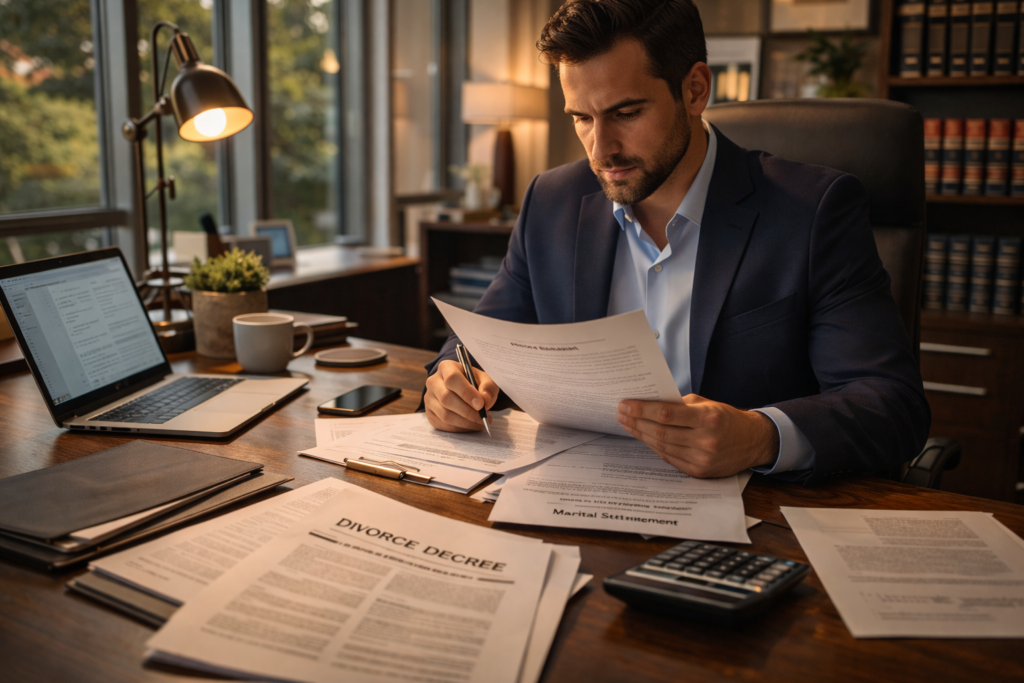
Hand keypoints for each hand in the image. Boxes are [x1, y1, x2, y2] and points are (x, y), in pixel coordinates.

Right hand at [425, 360, 498, 432]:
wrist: (461, 389)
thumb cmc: (473, 382)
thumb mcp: (484, 379)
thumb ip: (488, 387)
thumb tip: (485, 399)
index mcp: (446, 368)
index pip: (452, 379)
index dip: (466, 393)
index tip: (480, 404)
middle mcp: (433, 382)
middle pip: (446, 398)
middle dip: (467, 411)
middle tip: (483, 417)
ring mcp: (429, 399)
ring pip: (445, 415)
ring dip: (466, 422)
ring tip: (481, 422)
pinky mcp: (430, 413)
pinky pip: (444, 425)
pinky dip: (460, 428)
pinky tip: (471, 425)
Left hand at [616, 394, 778, 477]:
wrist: (752, 441)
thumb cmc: (726, 418)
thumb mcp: (707, 404)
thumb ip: (679, 405)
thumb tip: (648, 404)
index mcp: (707, 418)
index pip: (666, 414)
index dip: (642, 410)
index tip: (625, 404)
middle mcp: (705, 440)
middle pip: (661, 432)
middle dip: (636, 422)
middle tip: (621, 413)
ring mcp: (702, 458)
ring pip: (662, 447)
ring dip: (641, 435)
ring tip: (627, 424)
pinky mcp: (699, 472)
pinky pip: (670, 459)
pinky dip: (655, 447)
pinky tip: (644, 438)